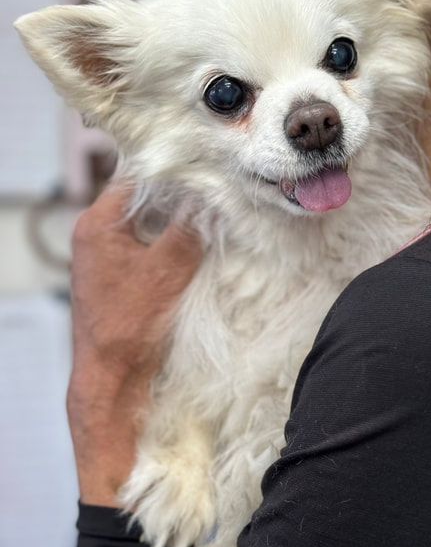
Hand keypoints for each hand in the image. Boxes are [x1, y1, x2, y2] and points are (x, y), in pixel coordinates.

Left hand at [67, 184, 202, 506]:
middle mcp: (97, 233)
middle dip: (180, 197)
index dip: (174, 173)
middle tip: (216, 192)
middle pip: (145, 199)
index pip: (139, 178)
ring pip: (149, 223)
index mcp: (98, 223)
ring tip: (213, 215)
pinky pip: (149, 245)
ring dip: (178, 221)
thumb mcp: (168, 268)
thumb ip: (189, 228)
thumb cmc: (130, 323)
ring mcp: (107, 255)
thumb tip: (213, 197)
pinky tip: (198, 244)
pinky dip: (172, 242)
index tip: (208, 170)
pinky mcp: (120, 274)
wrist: (111, 376)